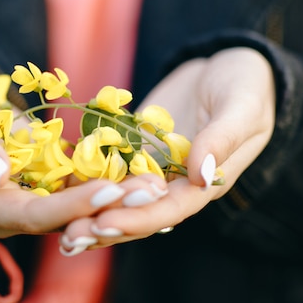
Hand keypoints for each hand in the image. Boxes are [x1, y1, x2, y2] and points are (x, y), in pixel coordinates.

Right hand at [0, 71, 167, 237]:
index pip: (32, 215)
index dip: (71, 206)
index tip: (110, 190)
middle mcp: (7, 209)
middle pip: (62, 217)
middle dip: (107, 206)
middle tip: (151, 191)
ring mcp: (26, 196)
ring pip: (75, 205)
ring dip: (116, 196)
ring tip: (156, 183)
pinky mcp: (40, 180)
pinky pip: (75, 184)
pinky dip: (106, 179)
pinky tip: (139, 169)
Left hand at [59, 47, 275, 251]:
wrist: (227, 65)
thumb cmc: (246, 86)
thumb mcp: (241, 106)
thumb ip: (223, 138)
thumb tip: (202, 175)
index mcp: (206, 182)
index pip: (169, 209)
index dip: (137, 219)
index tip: (104, 224)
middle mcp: (176, 182)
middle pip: (138, 213)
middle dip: (105, 226)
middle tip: (69, 237)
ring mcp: (153, 165)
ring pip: (119, 197)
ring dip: (90, 214)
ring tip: (58, 230)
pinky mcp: (134, 146)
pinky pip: (108, 167)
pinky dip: (86, 181)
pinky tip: (57, 190)